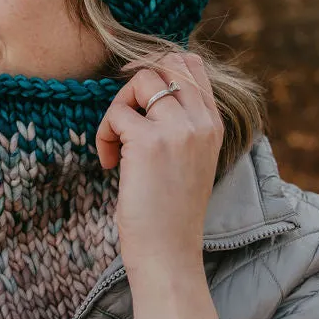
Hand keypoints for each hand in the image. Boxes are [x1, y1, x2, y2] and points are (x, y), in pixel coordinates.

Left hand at [95, 50, 222, 288]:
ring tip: (116, 144)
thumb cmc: (171, 212)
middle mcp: (201, 121)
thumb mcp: (190, 159)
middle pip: (163, 64)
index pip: (191, 65)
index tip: (136, 98)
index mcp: (214, 124)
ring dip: (117, 108)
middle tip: (122, 117)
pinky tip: (110, 163)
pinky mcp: (149, 141)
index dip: (157, 69)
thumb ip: (180, 123)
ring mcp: (177, 128)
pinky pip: (116, 113)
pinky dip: (104, 135)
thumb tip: (145, 87)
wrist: (169, 254)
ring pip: (139, 80)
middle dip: (134, 84)